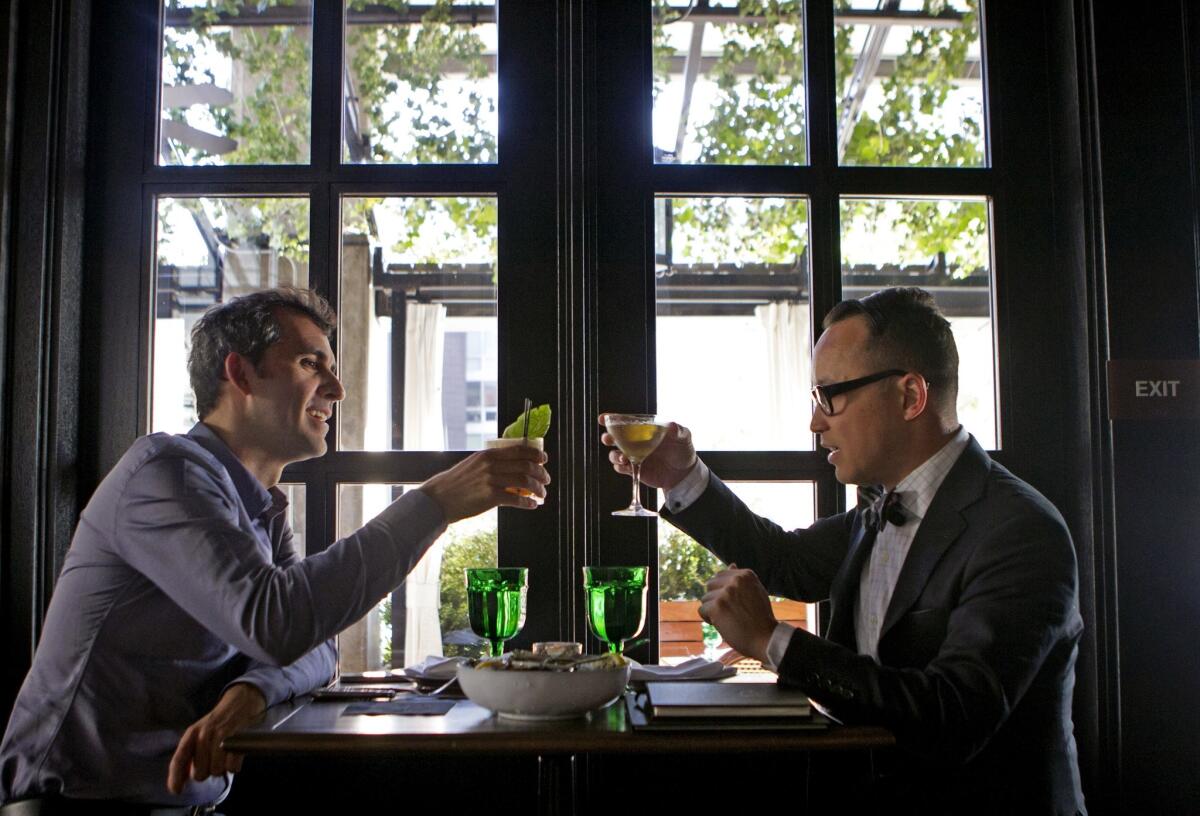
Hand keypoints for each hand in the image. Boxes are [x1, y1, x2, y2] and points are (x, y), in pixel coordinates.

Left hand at [167, 683, 265, 795]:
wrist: (240, 703)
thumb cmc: (218, 723)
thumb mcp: (199, 733)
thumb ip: (189, 754)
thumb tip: (180, 779)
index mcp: (192, 734)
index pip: (179, 759)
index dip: (175, 777)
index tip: (176, 790)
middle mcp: (204, 735)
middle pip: (199, 773)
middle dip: (206, 772)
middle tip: (212, 762)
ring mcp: (221, 737)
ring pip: (216, 771)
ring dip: (221, 769)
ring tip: (224, 757)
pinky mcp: (237, 740)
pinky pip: (232, 767)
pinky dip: (234, 766)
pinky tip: (234, 757)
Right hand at [417, 445, 549, 521]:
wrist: (438, 499)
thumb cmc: (455, 483)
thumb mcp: (473, 464)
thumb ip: (491, 463)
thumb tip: (514, 466)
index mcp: (488, 454)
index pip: (519, 449)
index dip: (536, 454)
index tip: (544, 459)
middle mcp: (491, 465)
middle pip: (526, 465)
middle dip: (541, 473)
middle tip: (546, 480)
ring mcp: (491, 481)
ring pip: (525, 482)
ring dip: (538, 489)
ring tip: (542, 494)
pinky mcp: (490, 497)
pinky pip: (517, 499)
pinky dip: (528, 503)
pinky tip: (532, 505)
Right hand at [597, 415, 696, 490]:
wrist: (684, 473)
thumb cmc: (683, 450)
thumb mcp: (683, 437)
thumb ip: (677, 430)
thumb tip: (671, 425)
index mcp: (644, 429)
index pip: (625, 421)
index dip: (612, 419)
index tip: (603, 418)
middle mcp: (636, 441)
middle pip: (615, 437)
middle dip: (608, 437)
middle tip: (608, 439)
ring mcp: (634, 456)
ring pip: (615, 454)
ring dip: (614, 455)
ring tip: (623, 458)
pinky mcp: (635, 469)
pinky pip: (622, 468)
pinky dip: (620, 467)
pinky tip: (626, 466)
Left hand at [698, 565, 777, 663]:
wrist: (766, 638)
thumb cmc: (761, 618)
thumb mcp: (756, 592)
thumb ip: (742, 580)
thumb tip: (731, 564)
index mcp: (746, 574)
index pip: (720, 576)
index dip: (722, 591)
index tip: (733, 604)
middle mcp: (735, 580)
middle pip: (710, 585)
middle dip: (715, 599)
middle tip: (729, 612)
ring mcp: (726, 593)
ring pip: (705, 599)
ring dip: (712, 611)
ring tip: (728, 619)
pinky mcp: (717, 607)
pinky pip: (702, 610)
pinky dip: (709, 620)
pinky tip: (722, 625)